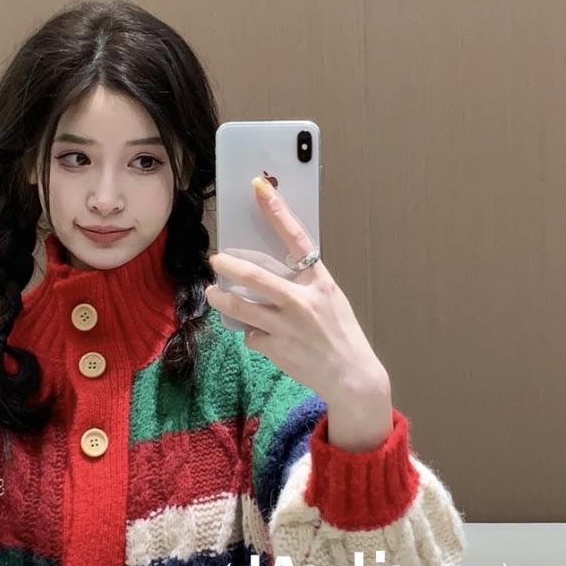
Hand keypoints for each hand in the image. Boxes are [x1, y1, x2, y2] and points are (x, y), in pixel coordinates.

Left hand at [205, 180, 387, 408]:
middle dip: (228, 267)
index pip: (296, 238)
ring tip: (213, 294)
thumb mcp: (330, 300)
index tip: (259, 188)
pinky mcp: (276, 349)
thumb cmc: (341, 334)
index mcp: (319, 282)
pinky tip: (262, 339)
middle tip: (215, 261)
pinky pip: (251, 336)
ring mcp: (287, 326)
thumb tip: (271, 273)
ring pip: (240, 308)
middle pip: (254, 277)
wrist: (352, 378)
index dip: (277, 211)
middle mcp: (302, 301)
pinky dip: (252, 336)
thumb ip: (304, 285)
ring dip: (221, 300)